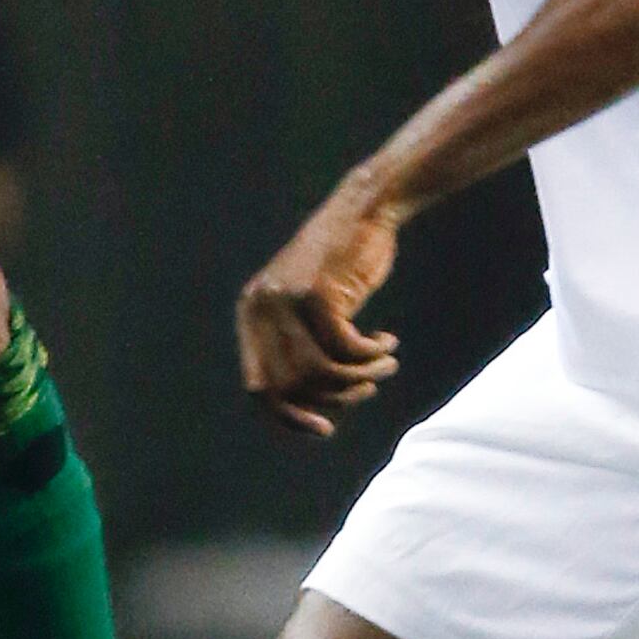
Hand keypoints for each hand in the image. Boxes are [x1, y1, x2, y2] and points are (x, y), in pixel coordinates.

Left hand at [237, 174, 401, 436]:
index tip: (325, 428)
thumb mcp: (310, 308)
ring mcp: (287, 300)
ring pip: (320, 372)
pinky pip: (346, 350)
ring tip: (383, 367)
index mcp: (251, 314)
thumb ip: (300, 350)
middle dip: (333, 397)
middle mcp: (262, 308)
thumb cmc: (343, 265)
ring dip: (358, 379)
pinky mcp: (318, 294)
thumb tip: (307, 413)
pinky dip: (371, 355)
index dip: (289, 416)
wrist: (364, 211)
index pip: (259, 388)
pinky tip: (387, 343)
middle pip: (291, 386)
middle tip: (365, 389)